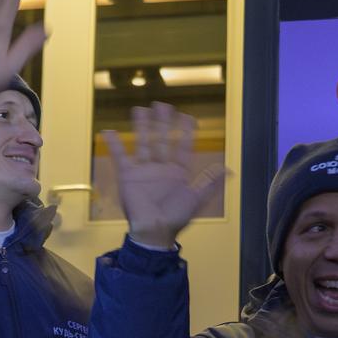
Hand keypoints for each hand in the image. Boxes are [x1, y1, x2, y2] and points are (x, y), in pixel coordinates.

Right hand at [100, 102, 227, 247]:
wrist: (153, 232)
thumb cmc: (175, 218)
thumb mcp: (195, 199)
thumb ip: (209, 183)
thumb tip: (228, 170)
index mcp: (178, 172)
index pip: (183, 147)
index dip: (186, 132)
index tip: (187, 117)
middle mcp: (161, 168)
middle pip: (162, 140)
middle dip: (163, 123)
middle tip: (162, 105)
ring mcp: (144, 170)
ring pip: (143, 143)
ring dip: (142, 127)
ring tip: (140, 109)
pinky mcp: (128, 176)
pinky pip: (120, 156)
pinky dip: (114, 145)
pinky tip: (109, 131)